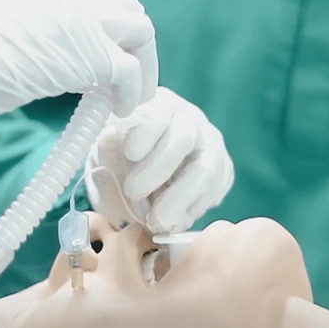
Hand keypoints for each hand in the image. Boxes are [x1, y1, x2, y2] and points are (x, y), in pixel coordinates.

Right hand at [0, 0, 157, 123]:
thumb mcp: (16, 24)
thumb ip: (48, 27)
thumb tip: (71, 52)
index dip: (114, 24)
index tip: (112, 49)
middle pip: (129, 10)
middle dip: (134, 44)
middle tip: (128, 77)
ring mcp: (88, 20)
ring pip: (141, 33)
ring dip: (143, 67)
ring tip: (131, 96)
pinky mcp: (95, 53)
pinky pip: (131, 72)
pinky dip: (132, 92)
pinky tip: (120, 109)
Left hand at [85, 87, 233, 233]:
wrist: (138, 184)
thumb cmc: (119, 162)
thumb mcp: (105, 154)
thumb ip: (107, 149)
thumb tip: (110, 139)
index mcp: (158, 105)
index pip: (158, 112)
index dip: (146, 132)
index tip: (129, 152)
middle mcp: (189, 119)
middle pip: (184, 138)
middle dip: (158, 168)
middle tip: (133, 191)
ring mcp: (210, 145)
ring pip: (206, 170)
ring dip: (179, 199)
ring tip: (156, 222)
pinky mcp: (223, 171)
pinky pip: (215, 191)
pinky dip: (192, 211)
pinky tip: (172, 222)